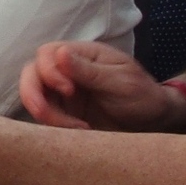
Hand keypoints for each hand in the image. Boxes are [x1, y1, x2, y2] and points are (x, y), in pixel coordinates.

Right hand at [19, 41, 185, 131]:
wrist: (154, 123)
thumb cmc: (143, 96)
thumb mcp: (122, 82)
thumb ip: (90, 71)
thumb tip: (59, 54)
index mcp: (82, 54)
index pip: (47, 54)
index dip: (49, 71)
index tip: (69, 91)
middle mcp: (66, 70)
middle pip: (31, 74)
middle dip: (34, 94)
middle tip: (45, 114)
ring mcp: (61, 91)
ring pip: (33, 97)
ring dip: (46, 114)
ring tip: (77, 128)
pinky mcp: (62, 111)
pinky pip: (44, 116)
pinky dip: (54, 126)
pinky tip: (80, 131)